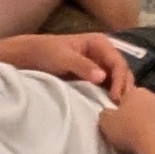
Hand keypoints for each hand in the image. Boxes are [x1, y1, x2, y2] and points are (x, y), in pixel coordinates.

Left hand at [0, 32, 136, 97]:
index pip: (118, 62)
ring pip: (118, 81)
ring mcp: (100, 66)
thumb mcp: (63, 58)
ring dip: (121, 94)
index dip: (120, 79)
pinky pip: (108, 88)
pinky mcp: (94, 79)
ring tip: (120, 110)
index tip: (116, 97)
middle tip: (122, 107)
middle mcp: (104, 54)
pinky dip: (111, 97)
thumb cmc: (46, 52)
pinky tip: (111, 108)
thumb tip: (103, 77)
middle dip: (125, 88)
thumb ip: (82, 65)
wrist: (29, 58)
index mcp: (100, 43)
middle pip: (122, 71)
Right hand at [95, 81, 154, 153]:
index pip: (128, 94)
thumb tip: (109, 114)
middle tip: (132, 130)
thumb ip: (106, 115)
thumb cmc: (131, 132)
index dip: (123, 106)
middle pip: (146, 104)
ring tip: (147, 142)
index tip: (119, 119)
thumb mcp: (106, 122)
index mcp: (138, 92)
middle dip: (141, 114)